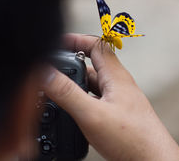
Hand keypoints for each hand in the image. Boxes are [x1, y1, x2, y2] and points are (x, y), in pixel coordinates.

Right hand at [44, 33, 178, 160]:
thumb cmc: (132, 139)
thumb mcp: (92, 114)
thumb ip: (67, 93)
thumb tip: (46, 74)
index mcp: (116, 76)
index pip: (97, 45)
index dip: (77, 39)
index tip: (57, 43)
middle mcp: (118, 84)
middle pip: (92, 65)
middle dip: (71, 65)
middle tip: (51, 71)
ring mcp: (119, 100)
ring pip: (93, 84)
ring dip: (76, 85)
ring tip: (57, 92)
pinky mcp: (117, 114)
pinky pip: (96, 100)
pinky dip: (82, 100)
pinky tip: (73, 112)